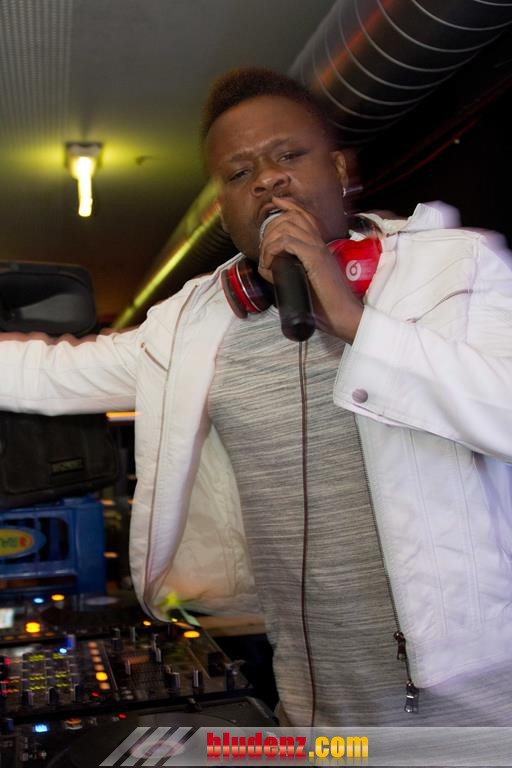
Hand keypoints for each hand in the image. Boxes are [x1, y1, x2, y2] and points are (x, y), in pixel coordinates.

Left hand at [258, 196, 362, 342]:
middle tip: (264, 250)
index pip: (304, 215)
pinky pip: (287, 243)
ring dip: (269, 242)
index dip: (288, 205)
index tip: (275, 203)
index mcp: (320, 247)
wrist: (344, 315)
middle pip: (291, 217)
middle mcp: (320, 244)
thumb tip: (273, 271)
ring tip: (266, 261)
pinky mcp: (315, 259)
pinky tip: (270, 264)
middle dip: (270, 229)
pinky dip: (273, 251)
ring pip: (287, 227)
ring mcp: (318, 249)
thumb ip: (293, 273)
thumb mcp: (306, 284)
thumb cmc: (327, 306)